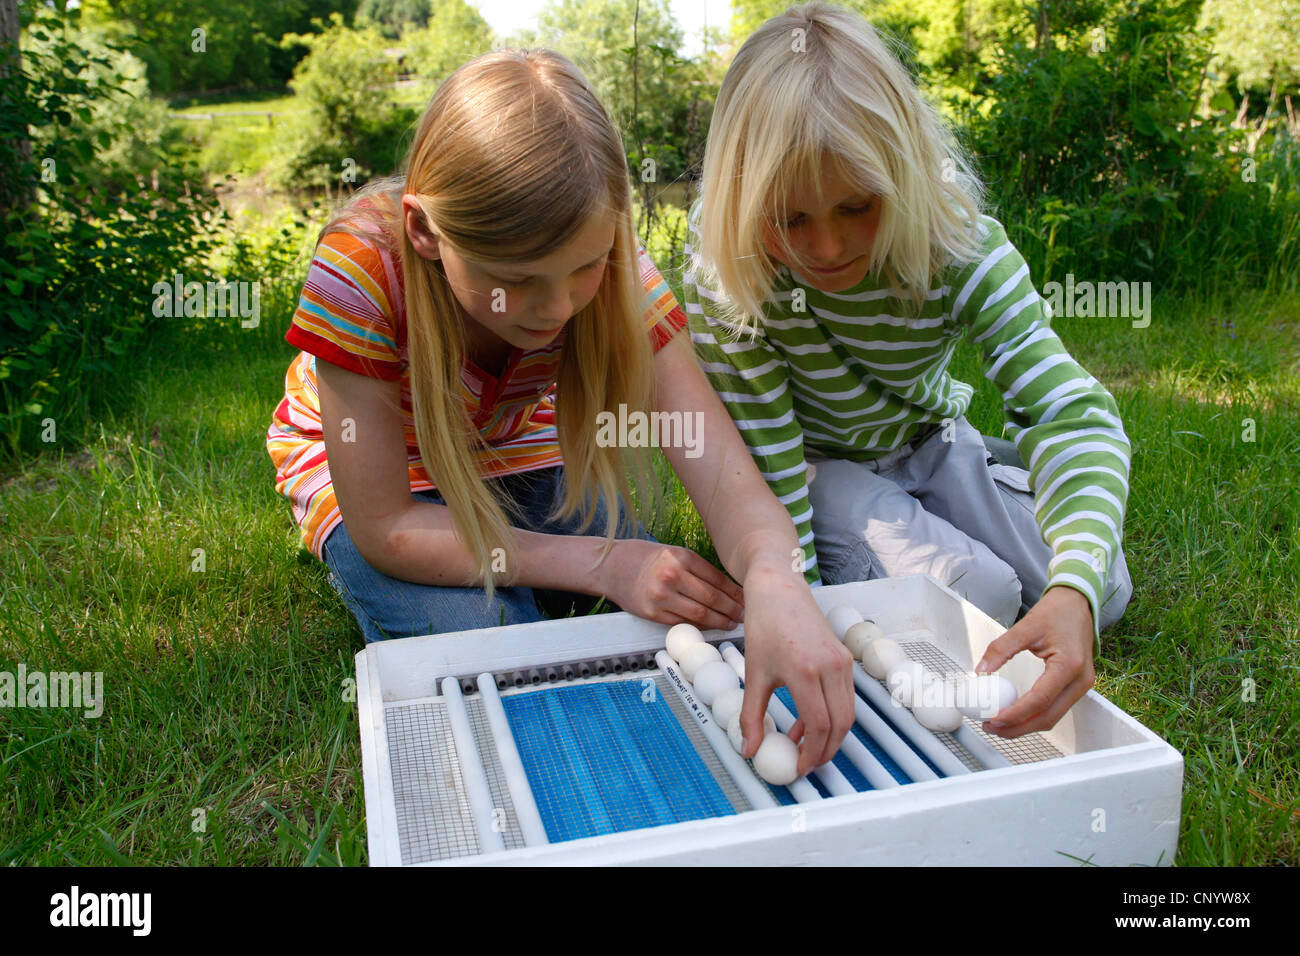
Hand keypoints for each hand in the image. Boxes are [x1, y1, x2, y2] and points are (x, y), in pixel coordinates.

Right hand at [598, 538, 745, 631]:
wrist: (612, 566)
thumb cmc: (646, 559)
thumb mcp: (674, 554)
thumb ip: (698, 570)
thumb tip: (729, 590)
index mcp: (680, 557)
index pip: (717, 578)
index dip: (734, 592)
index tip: (746, 599)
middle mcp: (671, 575)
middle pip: (711, 598)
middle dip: (731, 609)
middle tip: (743, 615)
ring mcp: (660, 596)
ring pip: (699, 614)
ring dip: (719, 621)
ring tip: (730, 623)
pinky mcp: (651, 613)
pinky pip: (682, 623)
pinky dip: (699, 626)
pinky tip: (709, 626)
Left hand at [735, 566, 854, 775]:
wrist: (780, 591)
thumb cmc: (764, 627)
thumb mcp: (754, 673)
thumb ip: (751, 715)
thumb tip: (749, 750)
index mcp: (805, 670)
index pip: (819, 725)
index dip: (811, 753)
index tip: (797, 768)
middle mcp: (830, 667)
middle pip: (840, 724)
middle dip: (826, 751)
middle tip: (806, 765)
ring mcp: (842, 662)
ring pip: (847, 713)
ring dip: (830, 735)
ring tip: (803, 746)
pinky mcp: (845, 658)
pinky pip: (845, 697)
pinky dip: (832, 716)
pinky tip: (807, 722)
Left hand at [974, 585, 1095, 736]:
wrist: (1077, 604)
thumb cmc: (1056, 613)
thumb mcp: (1025, 626)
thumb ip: (1001, 648)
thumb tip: (981, 671)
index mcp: (1069, 665)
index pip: (1040, 699)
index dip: (1015, 713)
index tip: (993, 718)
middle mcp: (1080, 680)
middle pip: (1048, 717)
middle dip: (1018, 728)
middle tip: (991, 727)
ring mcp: (1081, 686)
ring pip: (1053, 717)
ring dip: (1025, 725)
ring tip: (999, 724)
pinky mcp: (1076, 687)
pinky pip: (1055, 709)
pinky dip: (1034, 716)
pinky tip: (1015, 715)